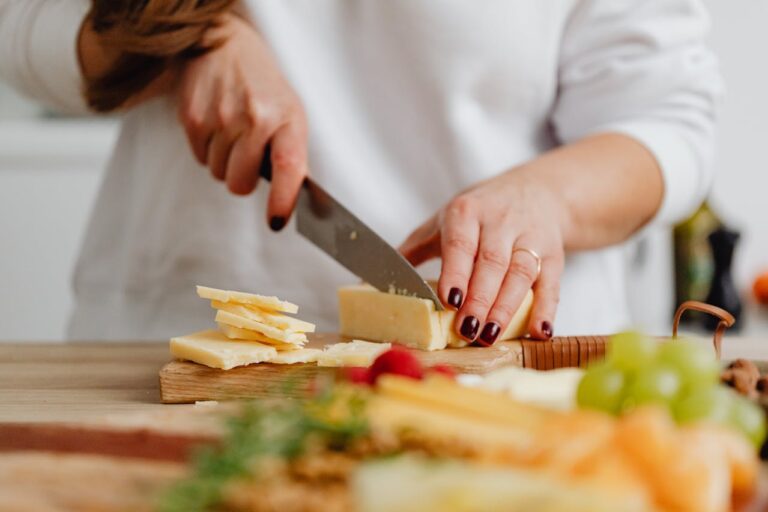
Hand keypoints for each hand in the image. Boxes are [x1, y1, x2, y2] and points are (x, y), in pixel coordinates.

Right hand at [176, 14, 307, 229]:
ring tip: (232, 131)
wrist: (224, 43)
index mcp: (287, 119)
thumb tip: (300, 201)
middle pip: (240, 183)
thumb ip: (293, 153)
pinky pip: (199, 158)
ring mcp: (221, 118)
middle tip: (248, 154)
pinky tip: (216, 125)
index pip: (288, 167)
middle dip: (243, 178)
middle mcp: (254, 118)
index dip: (282, 200)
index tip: (276, 221)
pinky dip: (207, 149)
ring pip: (218, 174)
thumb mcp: (290, 112)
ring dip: (225, 162)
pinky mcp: (192, 117)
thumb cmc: (264, 86)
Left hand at [400, 170, 566, 343]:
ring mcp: (530, 238)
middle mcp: (501, 222)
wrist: (538, 191)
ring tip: (491, 335)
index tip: (448, 299)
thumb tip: (367, 278)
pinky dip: (547, 309)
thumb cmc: (482, 212)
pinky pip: (551, 283)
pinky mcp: (554, 255)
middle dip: (480, 299)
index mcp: (467, 213)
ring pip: (521, 274)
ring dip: (508, 308)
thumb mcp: (445, 221)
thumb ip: (414, 249)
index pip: (461, 244)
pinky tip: (540, 332)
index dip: (457, 271)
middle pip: (492, 263)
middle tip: (467, 330)